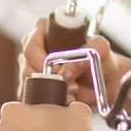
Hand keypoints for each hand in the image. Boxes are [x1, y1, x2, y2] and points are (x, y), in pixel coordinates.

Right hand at [16, 17, 130, 107]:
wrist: (104, 78)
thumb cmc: (100, 57)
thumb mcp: (100, 48)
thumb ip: (92, 49)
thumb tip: (69, 68)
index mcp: (46, 29)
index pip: (32, 44)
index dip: (43, 60)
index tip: (60, 70)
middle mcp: (35, 46)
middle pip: (27, 65)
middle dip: (48, 78)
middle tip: (69, 83)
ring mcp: (31, 65)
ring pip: (27, 82)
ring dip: (49, 90)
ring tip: (71, 91)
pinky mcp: (33, 83)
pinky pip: (29, 95)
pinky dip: (45, 101)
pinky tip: (62, 99)